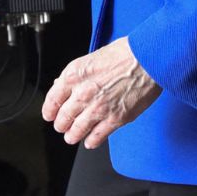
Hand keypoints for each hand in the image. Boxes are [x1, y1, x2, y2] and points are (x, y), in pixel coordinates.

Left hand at [43, 37, 161, 148]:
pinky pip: (97, 136)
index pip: (53, 99)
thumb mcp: (92, 58)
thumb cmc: (124, 53)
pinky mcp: (115, 119)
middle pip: (63, 117)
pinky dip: (91, 141)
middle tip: (62, 127)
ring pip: (77, 130)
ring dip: (73, 135)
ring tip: (72, 137)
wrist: (147, 59)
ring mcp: (98, 108)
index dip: (49, 110)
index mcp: (74, 75)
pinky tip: (90, 141)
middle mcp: (83, 93)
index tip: (49, 115)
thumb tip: (64, 83)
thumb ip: (77, 74)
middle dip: (61, 125)